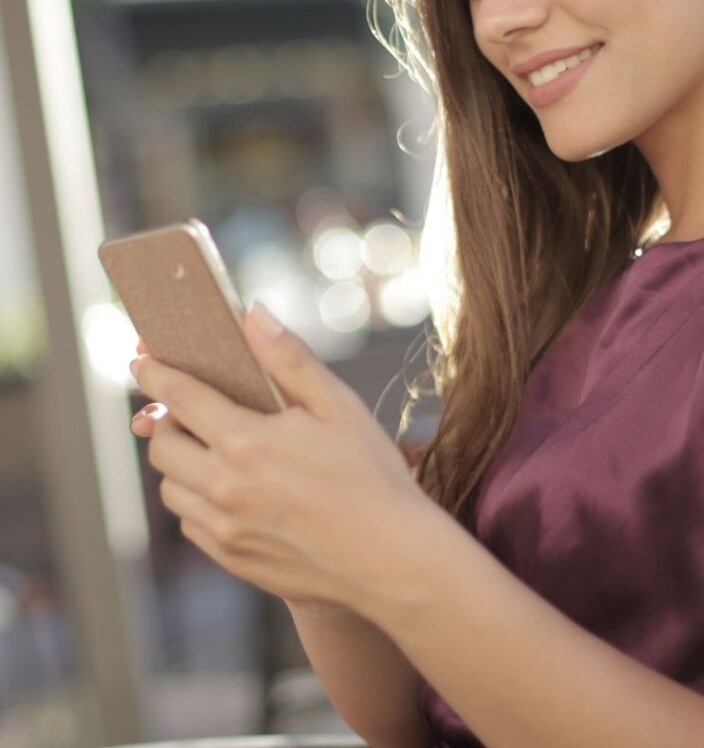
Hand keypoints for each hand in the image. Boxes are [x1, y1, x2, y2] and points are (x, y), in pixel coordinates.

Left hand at [128, 305, 440, 621]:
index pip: (180, 397)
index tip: (141, 360)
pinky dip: (197, 500)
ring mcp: (224, 528)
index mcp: (246, 442)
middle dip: (166, 420)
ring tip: (212, 450)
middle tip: (188, 410)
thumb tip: (253, 315)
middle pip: (162, 446)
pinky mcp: (231, 558)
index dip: (156, 373)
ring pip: (171, 488)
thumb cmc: (371, 475)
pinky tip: (231, 491)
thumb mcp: (339, 405)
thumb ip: (289, 359)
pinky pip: (190, 524)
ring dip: (181, 462)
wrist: (390, 557)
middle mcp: (223, 487)